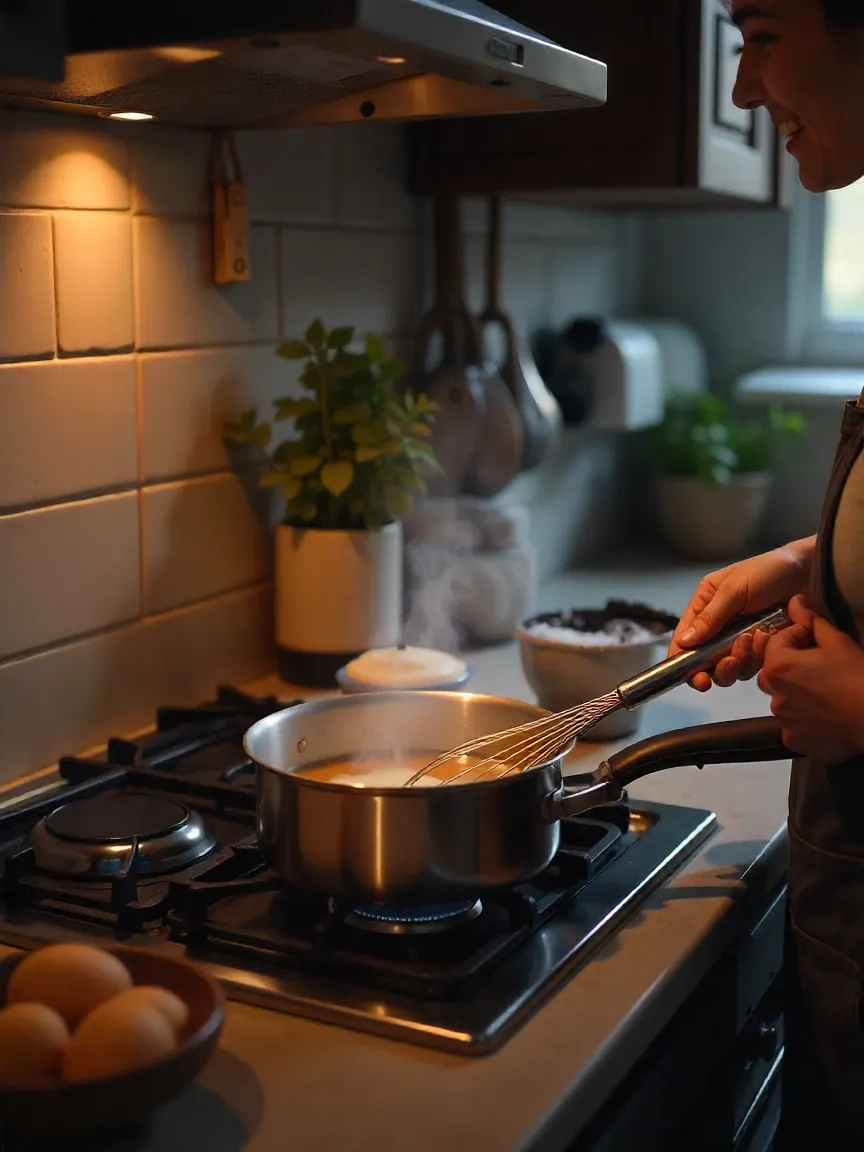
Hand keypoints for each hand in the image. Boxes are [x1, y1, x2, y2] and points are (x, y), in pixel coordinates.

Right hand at [668, 538, 813, 690]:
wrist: (808, 573)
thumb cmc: (768, 572)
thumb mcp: (734, 590)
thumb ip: (710, 617)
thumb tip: (683, 642)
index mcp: (704, 606)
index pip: (684, 639)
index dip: (683, 662)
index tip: (695, 676)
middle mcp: (718, 626)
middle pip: (705, 662)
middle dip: (717, 667)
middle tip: (730, 664)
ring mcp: (739, 639)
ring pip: (729, 668)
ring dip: (740, 660)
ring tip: (753, 640)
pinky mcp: (760, 649)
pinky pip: (752, 666)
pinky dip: (759, 657)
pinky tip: (768, 637)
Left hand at [758, 595, 863, 761]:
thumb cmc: (857, 676)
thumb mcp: (837, 642)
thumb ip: (810, 621)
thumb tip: (794, 601)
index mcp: (778, 666)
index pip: (776, 642)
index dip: (796, 638)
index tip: (817, 642)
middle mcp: (773, 693)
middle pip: (773, 673)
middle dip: (790, 666)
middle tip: (819, 668)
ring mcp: (782, 720)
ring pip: (782, 700)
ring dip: (796, 694)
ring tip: (824, 693)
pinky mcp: (794, 740)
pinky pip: (792, 725)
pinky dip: (804, 720)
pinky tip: (825, 716)